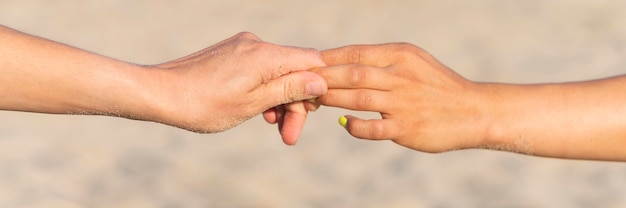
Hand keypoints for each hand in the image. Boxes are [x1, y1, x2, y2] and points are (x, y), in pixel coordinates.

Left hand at [150, 32, 326, 137]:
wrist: (160, 93)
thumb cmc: (204, 104)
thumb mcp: (253, 103)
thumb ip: (289, 89)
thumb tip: (319, 82)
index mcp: (266, 55)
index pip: (312, 61)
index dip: (318, 87)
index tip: (310, 113)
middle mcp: (256, 44)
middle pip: (294, 70)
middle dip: (295, 103)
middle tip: (289, 135)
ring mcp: (242, 47)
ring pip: (276, 72)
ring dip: (280, 100)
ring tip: (273, 127)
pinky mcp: (231, 53)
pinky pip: (259, 70)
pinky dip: (263, 91)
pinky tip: (258, 111)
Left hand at [314, 43, 487, 152]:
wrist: (473, 111)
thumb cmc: (437, 85)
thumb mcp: (413, 62)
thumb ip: (382, 61)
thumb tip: (343, 62)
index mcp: (401, 56)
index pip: (356, 53)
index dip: (328, 58)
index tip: (308, 63)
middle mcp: (401, 76)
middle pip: (352, 73)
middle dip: (322, 77)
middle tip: (300, 82)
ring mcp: (403, 103)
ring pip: (357, 97)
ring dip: (331, 98)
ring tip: (313, 99)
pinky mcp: (406, 128)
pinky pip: (372, 128)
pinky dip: (355, 126)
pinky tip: (344, 123)